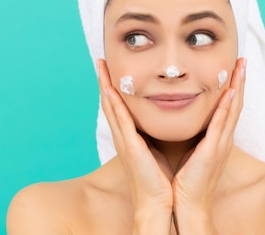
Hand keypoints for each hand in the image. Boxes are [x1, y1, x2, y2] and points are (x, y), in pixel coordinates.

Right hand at [97, 59, 173, 215]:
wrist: (158, 203)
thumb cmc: (160, 179)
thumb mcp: (157, 149)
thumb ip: (155, 134)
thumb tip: (164, 120)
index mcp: (130, 136)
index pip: (118, 106)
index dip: (112, 87)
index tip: (110, 68)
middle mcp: (123, 136)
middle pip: (109, 102)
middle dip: (104, 81)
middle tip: (100, 60)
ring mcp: (124, 141)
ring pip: (111, 107)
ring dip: (105, 85)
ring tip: (100, 66)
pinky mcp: (130, 147)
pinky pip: (120, 120)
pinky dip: (114, 104)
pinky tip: (110, 89)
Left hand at [171, 58, 246, 223]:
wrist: (187, 206)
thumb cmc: (185, 181)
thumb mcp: (191, 151)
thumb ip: (192, 135)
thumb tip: (182, 119)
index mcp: (217, 138)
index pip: (227, 107)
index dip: (232, 86)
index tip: (233, 67)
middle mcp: (222, 139)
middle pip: (235, 103)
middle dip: (240, 81)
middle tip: (243, 59)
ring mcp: (220, 144)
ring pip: (232, 109)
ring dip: (238, 86)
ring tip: (241, 67)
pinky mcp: (213, 151)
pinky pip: (221, 124)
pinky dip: (226, 107)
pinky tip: (230, 92)